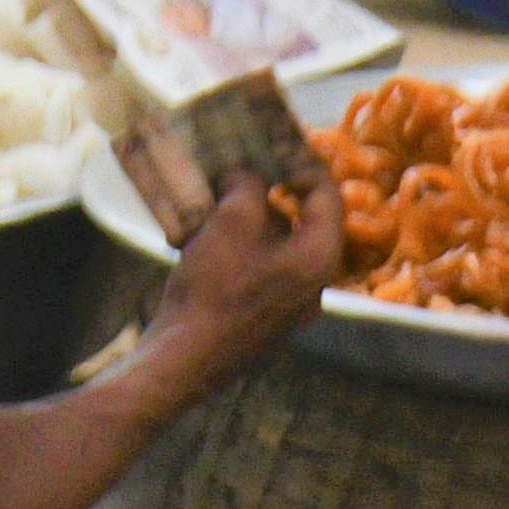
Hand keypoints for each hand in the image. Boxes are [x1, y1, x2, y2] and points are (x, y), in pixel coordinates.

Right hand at [153, 150, 346, 375]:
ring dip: (249, 226)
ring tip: (215, 207)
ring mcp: (287, 309)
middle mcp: (314, 284)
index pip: (326, 196)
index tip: (280, 145)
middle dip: (270, 197)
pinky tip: (204, 247)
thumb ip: (245, 189)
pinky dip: (237, 253)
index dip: (304, 164)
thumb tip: (244, 175)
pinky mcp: (259, 324)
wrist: (182, 363)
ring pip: (275, 251)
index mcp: (319, 257)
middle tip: (243, 174)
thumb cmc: (212, 290)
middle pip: (300, 225)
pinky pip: (256, 275)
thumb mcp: (229, 224)